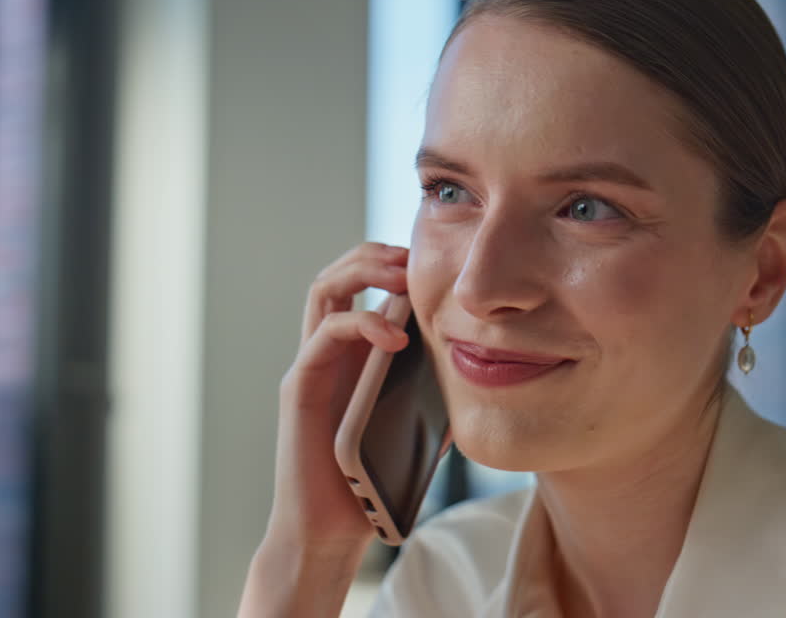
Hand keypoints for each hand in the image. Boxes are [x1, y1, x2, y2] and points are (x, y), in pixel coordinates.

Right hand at [239, 242, 408, 615]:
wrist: (331, 531)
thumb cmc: (372, 482)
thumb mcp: (419, 423)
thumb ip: (438, 391)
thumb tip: (486, 369)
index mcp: (354, 354)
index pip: (364, 285)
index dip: (394, 261)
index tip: (435, 259)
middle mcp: (327, 351)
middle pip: (339, 272)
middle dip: (376, 253)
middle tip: (414, 256)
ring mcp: (310, 366)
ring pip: (324, 289)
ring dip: (363, 269)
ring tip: (403, 276)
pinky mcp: (300, 387)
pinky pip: (324, 335)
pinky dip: (362, 323)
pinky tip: (397, 336)